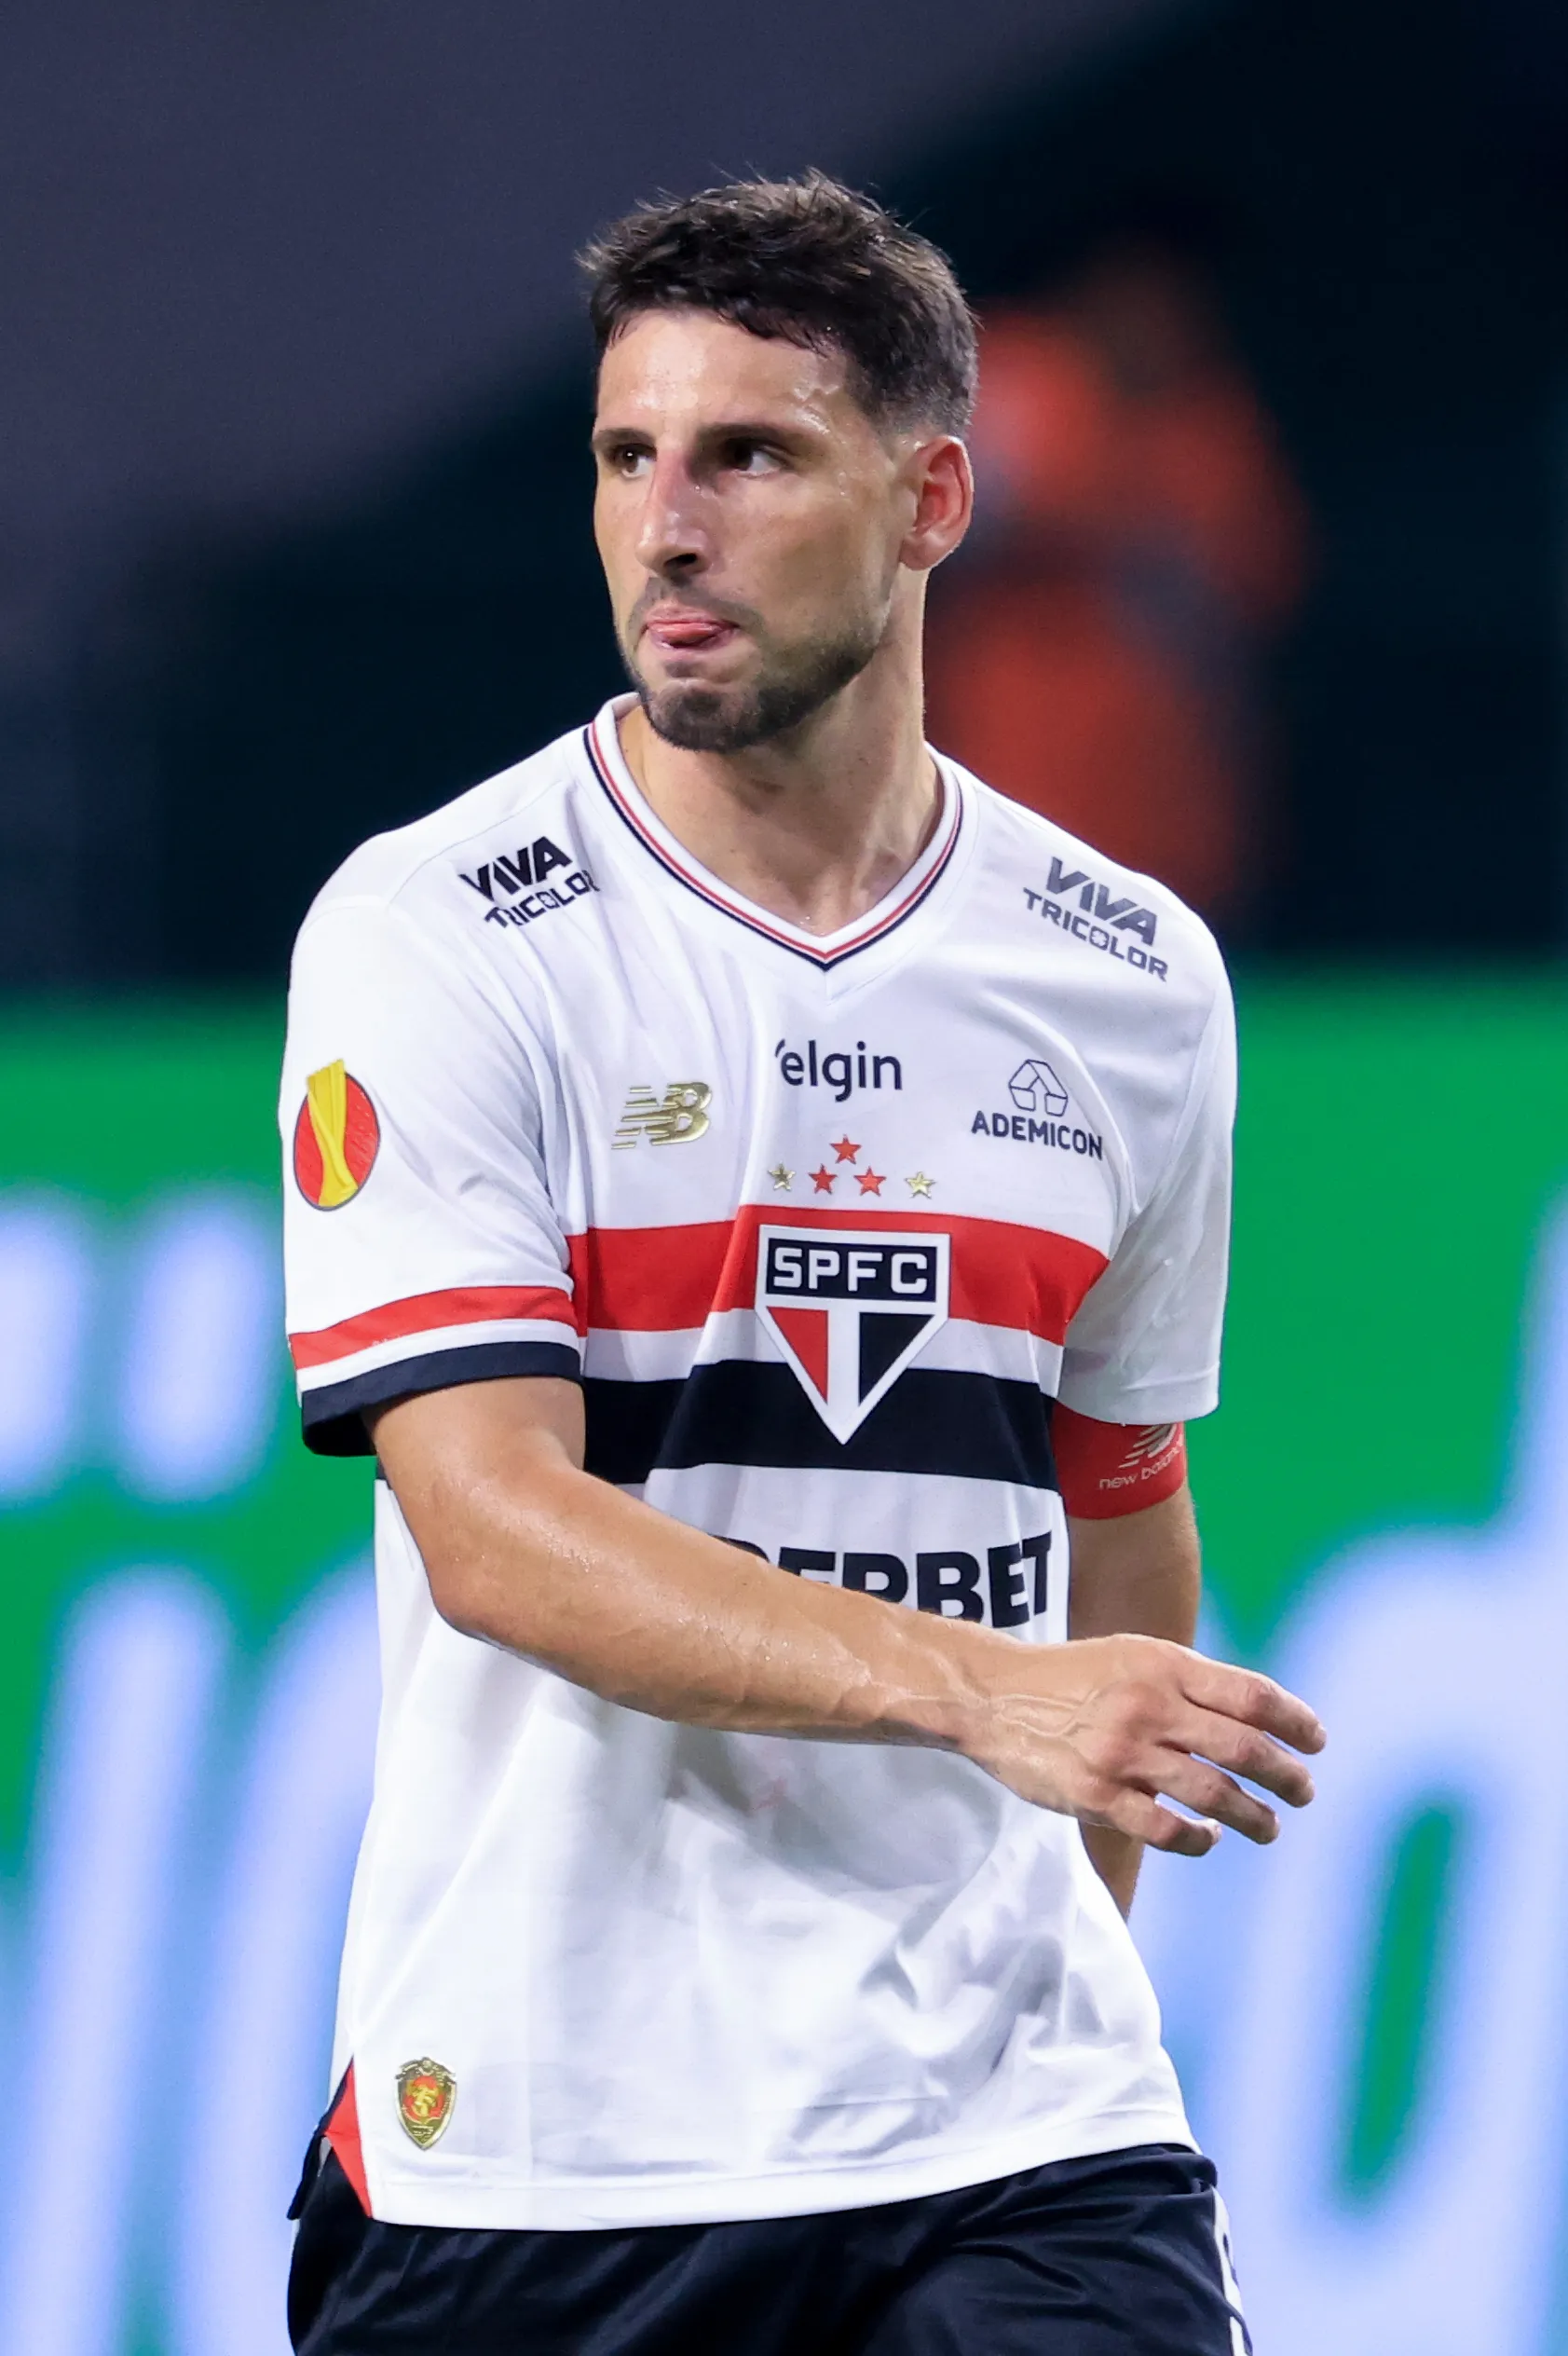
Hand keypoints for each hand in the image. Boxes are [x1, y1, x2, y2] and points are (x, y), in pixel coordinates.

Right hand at [965, 1632, 1323, 1855]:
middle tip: (1304, 1791)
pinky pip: (1166, 1830)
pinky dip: (1199, 1840)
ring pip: (1213, 1794)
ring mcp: (1123, 1754)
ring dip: (1255, 1817)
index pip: (1250, 1695)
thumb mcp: (1131, 1657)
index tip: (1317, 1741)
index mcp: (1162, 1666)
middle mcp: (1148, 1706)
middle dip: (1286, 1776)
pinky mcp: (1096, 1795)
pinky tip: (1209, 1839)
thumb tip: (1255, 1716)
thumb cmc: (1071, 1678)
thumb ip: (1187, 1682)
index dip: (1295, 1720)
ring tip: (1270, 1827)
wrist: (994, 1696)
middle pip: (1243, 1747)